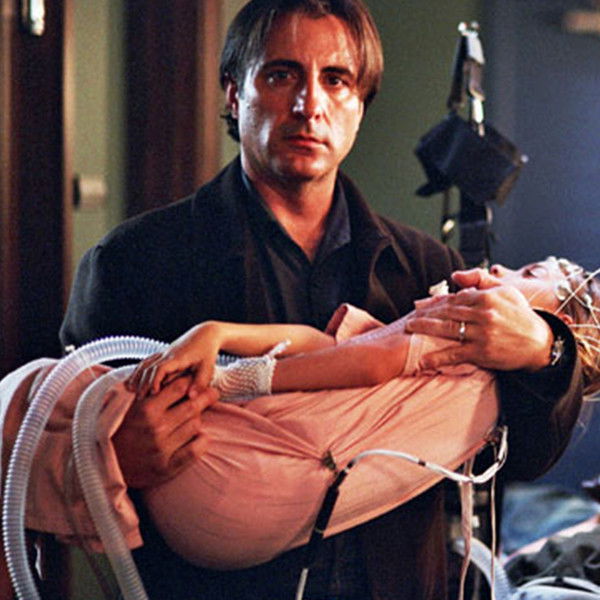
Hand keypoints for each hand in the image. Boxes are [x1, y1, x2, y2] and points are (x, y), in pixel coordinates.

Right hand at [113, 374, 218, 487]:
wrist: (104, 466)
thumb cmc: (119, 430)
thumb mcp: (129, 407)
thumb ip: (149, 391)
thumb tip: (170, 374)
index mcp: (145, 409)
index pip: (179, 387)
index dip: (189, 382)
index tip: (194, 382)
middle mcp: (156, 428)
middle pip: (192, 405)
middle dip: (205, 397)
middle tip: (213, 392)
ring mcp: (162, 449)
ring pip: (195, 425)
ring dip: (197, 419)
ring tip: (194, 417)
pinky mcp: (167, 468)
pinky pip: (195, 451)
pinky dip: (202, 441)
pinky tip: (201, 437)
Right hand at [126, 322, 223, 398]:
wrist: (205, 334)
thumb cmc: (207, 352)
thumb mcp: (207, 368)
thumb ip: (200, 383)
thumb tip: (192, 397)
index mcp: (177, 357)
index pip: (161, 368)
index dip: (155, 380)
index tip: (152, 393)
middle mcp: (167, 354)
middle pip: (149, 367)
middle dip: (143, 382)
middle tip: (139, 398)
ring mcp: (163, 353)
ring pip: (145, 363)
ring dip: (137, 376)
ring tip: (129, 390)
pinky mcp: (161, 354)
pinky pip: (146, 362)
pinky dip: (137, 371)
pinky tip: (131, 381)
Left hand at [405, 268, 552, 370]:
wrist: (539, 343)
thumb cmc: (519, 315)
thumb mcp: (505, 291)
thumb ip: (480, 280)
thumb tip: (454, 276)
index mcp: (487, 298)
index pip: (454, 298)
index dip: (435, 302)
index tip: (420, 305)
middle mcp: (483, 314)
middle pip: (446, 312)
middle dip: (425, 314)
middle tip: (409, 316)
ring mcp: (482, 334)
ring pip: (447, 330)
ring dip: (425, 329)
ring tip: (409, 328)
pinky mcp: (482, 352)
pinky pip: (455, 354)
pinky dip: (438, 358)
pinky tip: (423, 360)